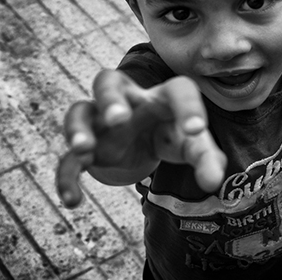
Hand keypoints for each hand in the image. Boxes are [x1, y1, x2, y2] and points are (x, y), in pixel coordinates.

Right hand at [56, 70, 226, 207]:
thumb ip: (205, 157)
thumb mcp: (190, 145)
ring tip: (85, 149)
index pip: (177, 89)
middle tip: (119, 119)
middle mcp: (128, 102)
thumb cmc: (169, 135)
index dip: (188, 106)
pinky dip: (66, 178)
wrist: (141, 144)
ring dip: (78, 128)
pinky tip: (73, 200)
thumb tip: (214, 180)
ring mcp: (102, 123)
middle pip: (108, 81)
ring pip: (79, 111)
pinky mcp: (89, 149)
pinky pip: (68, 160)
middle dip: (110, 98)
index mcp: (161, 97)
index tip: (197, 130)